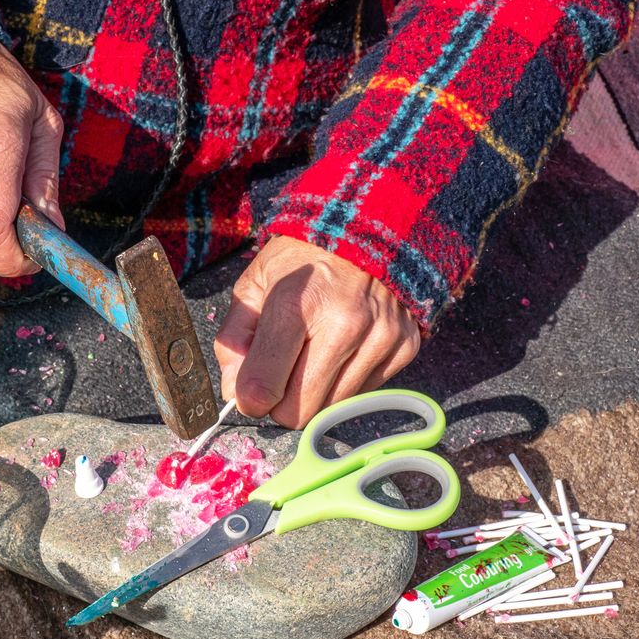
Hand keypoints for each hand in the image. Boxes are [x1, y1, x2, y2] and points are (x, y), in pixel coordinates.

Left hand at [214, 236, 420, 427]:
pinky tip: (345, 347)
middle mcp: (343, 323)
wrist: (370, 226)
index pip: (264, 387)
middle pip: (299, 412)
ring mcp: (380, 337)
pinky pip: (363, 394)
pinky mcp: (405, 347)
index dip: (249, 398)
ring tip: (315, 352)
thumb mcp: (255, 283)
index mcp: (295, 304)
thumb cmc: (304, 257)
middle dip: (282, 402)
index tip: (250, 390)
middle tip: (282, 373)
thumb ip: (234, 340)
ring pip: (332, 409)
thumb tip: (234, 393)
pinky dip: (346, 380)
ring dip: (316, 393)